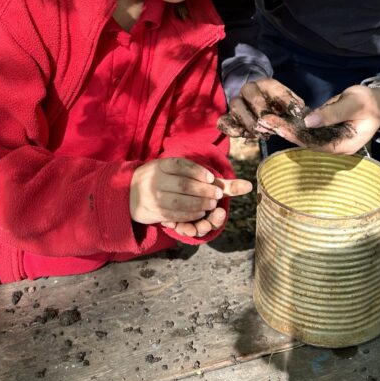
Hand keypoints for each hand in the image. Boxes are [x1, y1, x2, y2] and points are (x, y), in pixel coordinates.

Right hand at [130, 158, 251, 238]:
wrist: (130, 193)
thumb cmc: (164, 180)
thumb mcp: (180, 173)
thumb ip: (212, 180)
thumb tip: (249, 186)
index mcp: (162, 165)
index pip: (182, 165)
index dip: (199, 172)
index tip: (213, 179)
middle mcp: (156, 179)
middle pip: (184, 185)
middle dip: (203, 192)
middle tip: (217, 197)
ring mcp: (153, 196)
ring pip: (180, 202)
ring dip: (198, 205)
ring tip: (210, 205)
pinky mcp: (154, 211)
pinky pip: (175, 215)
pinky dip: (189, 215)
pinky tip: (198, 214)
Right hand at [218, 78, 300, 137]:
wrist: (261, 108)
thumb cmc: (279, 108)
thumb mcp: (291, 106)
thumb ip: (297, 111)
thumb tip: (307, 120)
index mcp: (266, 84)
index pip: (275, 88)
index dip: (286, 100)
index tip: (297, 113)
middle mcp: (249, 90)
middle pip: (252, 96)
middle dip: (264, 113)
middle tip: (274, 127)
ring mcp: (236, 103)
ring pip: (236, 107)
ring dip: (250, 122)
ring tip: (262, 134)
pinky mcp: (228, 117)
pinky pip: (223, 121)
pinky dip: (231, 128)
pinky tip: (244, 135)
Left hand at [218, 78, 357, 150]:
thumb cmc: (370, 102)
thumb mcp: (353, 104)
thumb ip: (331, 113)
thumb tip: (308, 121)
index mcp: (344, 145)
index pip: (315, 143)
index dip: (295, 136)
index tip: (278, 126)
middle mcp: (335, 147)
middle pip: (306, 142)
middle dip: (285, 132)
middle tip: (264, 122)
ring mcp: (330, 140)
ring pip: (304, 137)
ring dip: (285, 129)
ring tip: (265, 120)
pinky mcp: (326, 132)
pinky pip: (308, 131)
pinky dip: (293, 125)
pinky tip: (278, 118)